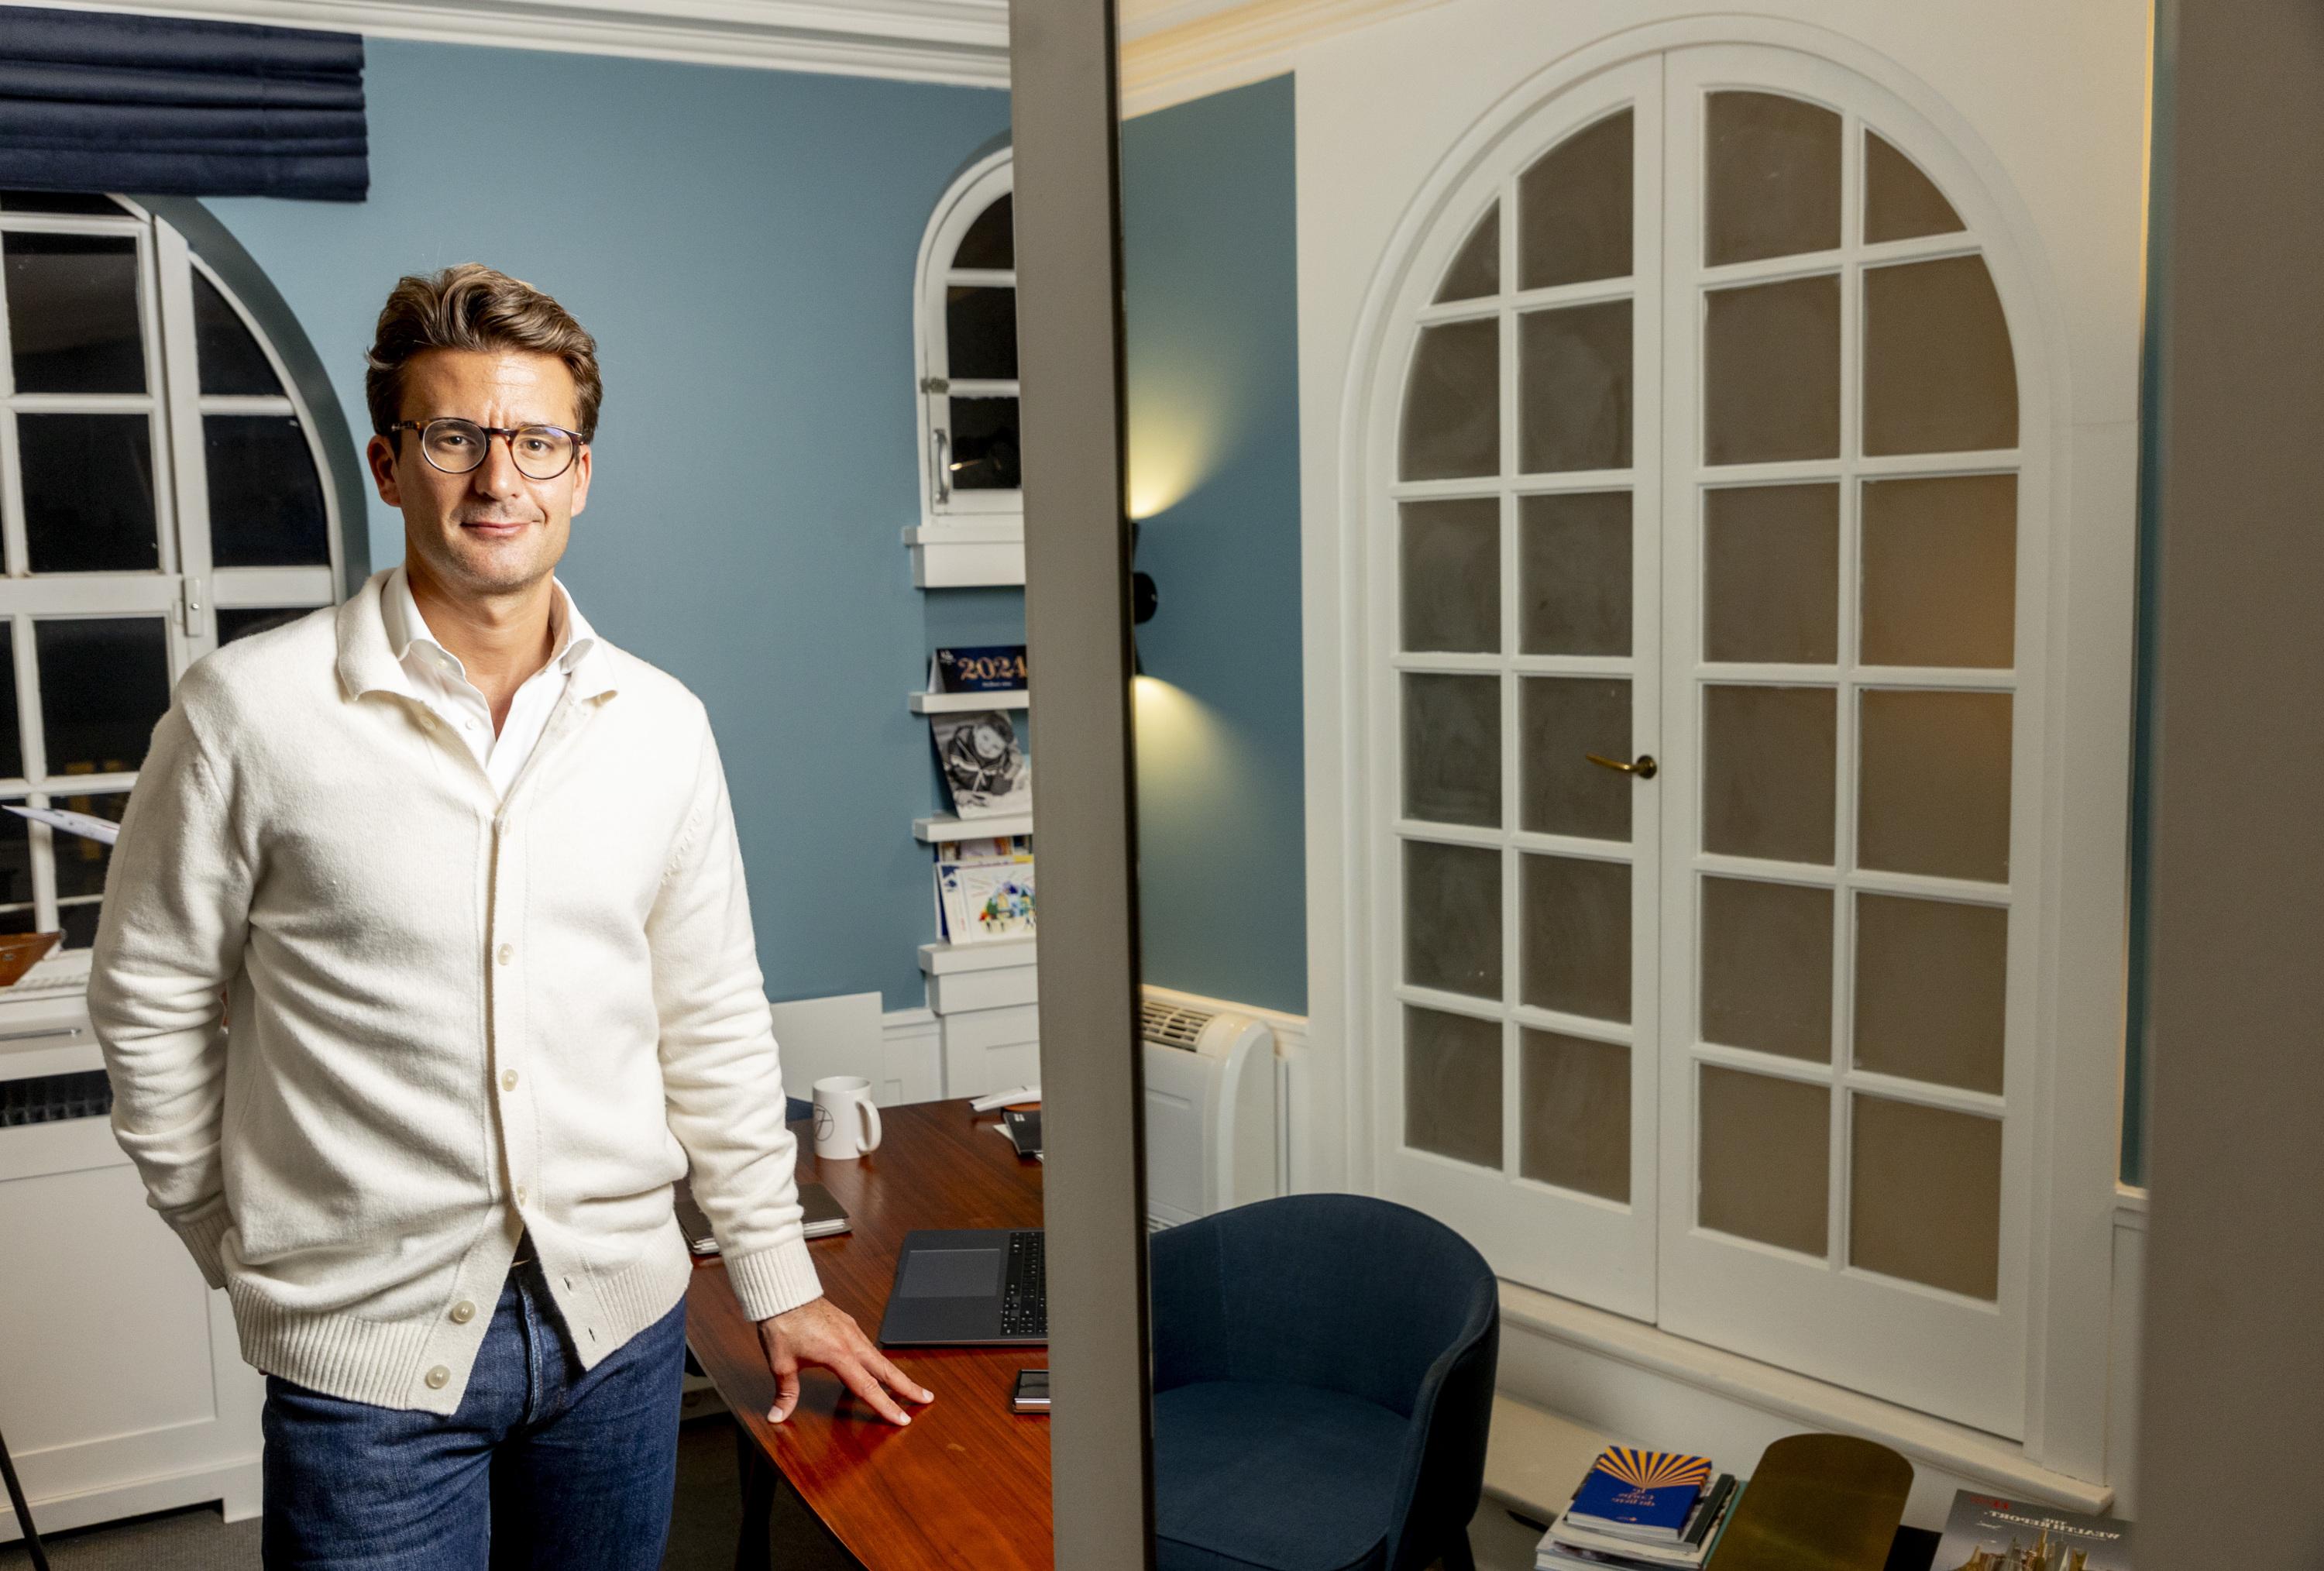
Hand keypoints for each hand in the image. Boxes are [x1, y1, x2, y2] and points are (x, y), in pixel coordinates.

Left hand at [756, 1296, 934, 1426]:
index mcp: (839, 1354)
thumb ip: (786, 1392)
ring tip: (907, 1386)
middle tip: (926, 1398)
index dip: (886, 1406)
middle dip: (908, 1386)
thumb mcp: (781, 1363)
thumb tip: (777, 1416)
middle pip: (886, 1370)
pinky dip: (879, 1360)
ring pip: (880, 1357)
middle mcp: (851, 1342)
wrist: (783, 1292)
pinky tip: (877, 1366)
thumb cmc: (783, 1324)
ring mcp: (852, 1331)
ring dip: (895, 1374)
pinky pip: (869, 1346)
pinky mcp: (847, 1324)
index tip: (902, 1419)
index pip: (868, 1387)